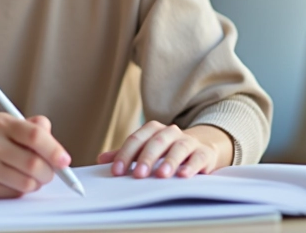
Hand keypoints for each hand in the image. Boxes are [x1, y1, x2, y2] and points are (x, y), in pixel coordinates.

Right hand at [0, 113, 71, 197]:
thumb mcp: (12, 126)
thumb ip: (36, 129)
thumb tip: (57, 148)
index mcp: (0, 122)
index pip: (34, 136)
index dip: (54, 150)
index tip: (64, 161)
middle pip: (33, 163)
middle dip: (49, 172)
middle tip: (50, 172)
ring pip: (26, 182)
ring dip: (37, 183)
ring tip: (32, 176)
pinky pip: (14, 193)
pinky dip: (22, 190)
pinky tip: (14, 181)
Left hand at [97, 121, 233, 178]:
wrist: (201, 146)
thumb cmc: (168, 150)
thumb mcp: (147, 149)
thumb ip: (126, 154)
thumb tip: (101, 160)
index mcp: (153, 130)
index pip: (136, 140)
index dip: (125, 155)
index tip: (116, 172)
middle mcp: (170, 132)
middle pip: (156, 142)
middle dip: (146, 158)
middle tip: (137, 174)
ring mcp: (188, 141)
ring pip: (178, 148)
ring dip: (169, 161)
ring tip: (161, 175)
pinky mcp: (204, 153)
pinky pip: (197, 157)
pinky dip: (191, 166)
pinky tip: (183, 175)